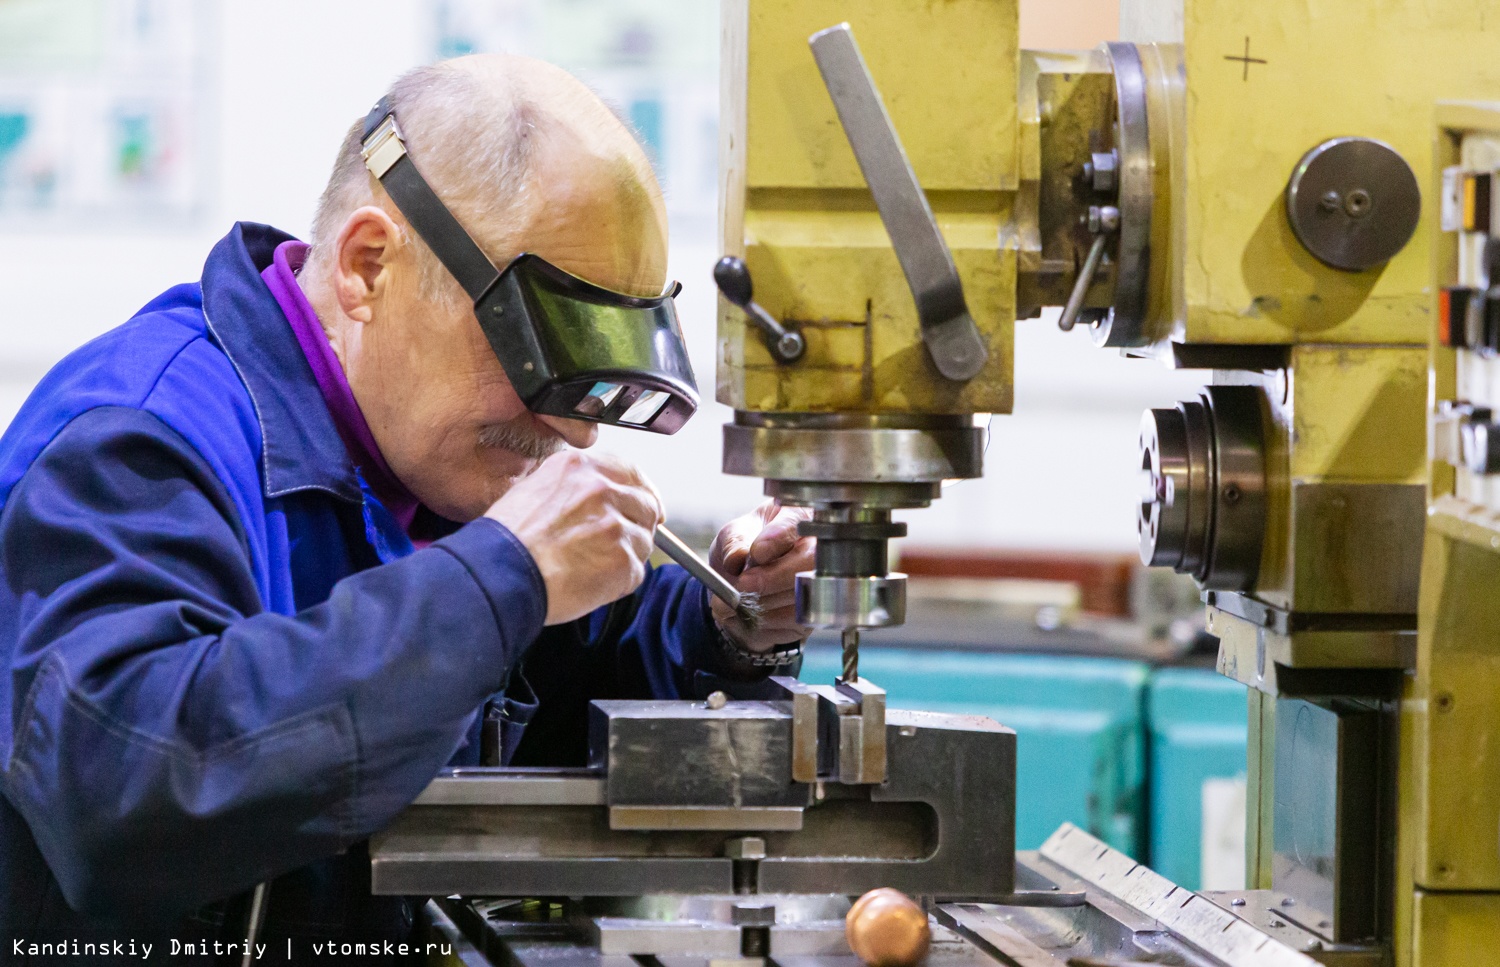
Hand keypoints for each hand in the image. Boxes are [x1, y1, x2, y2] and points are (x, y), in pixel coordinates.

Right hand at [486, 451, 662, 624]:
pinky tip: (591, 580)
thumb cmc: (507, 541)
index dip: (642, 491)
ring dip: (626, 554)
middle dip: (637, 524)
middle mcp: (601, 490)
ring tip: (591, 565)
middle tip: (616, 543)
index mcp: (579, 468)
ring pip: (642, 539)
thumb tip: (603, 495)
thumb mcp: (534, 489)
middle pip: (646, 505)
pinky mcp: (622, 560)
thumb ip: (575, 486)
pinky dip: (620, 580)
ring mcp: (615, 525)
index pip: (631, 472)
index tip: (647, 505)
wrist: (500, 574)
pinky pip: (636, 569)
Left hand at [708, 500, 815, 652]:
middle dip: (772, 577)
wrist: (746, 580)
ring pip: (801, 595)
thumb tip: (737, 556)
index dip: (776, 540)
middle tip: (742, 584)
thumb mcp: (732, 535)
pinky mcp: (815, 612)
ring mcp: (822, 582)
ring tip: (733, 602)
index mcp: (798, 516)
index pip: (794, 525)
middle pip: (808, 562)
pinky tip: (748, 614)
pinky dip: (766, 620)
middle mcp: (819, 547)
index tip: (756, 552)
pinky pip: (794, 620)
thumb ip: (733, 542)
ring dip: (763, 603)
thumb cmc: (746, 546)